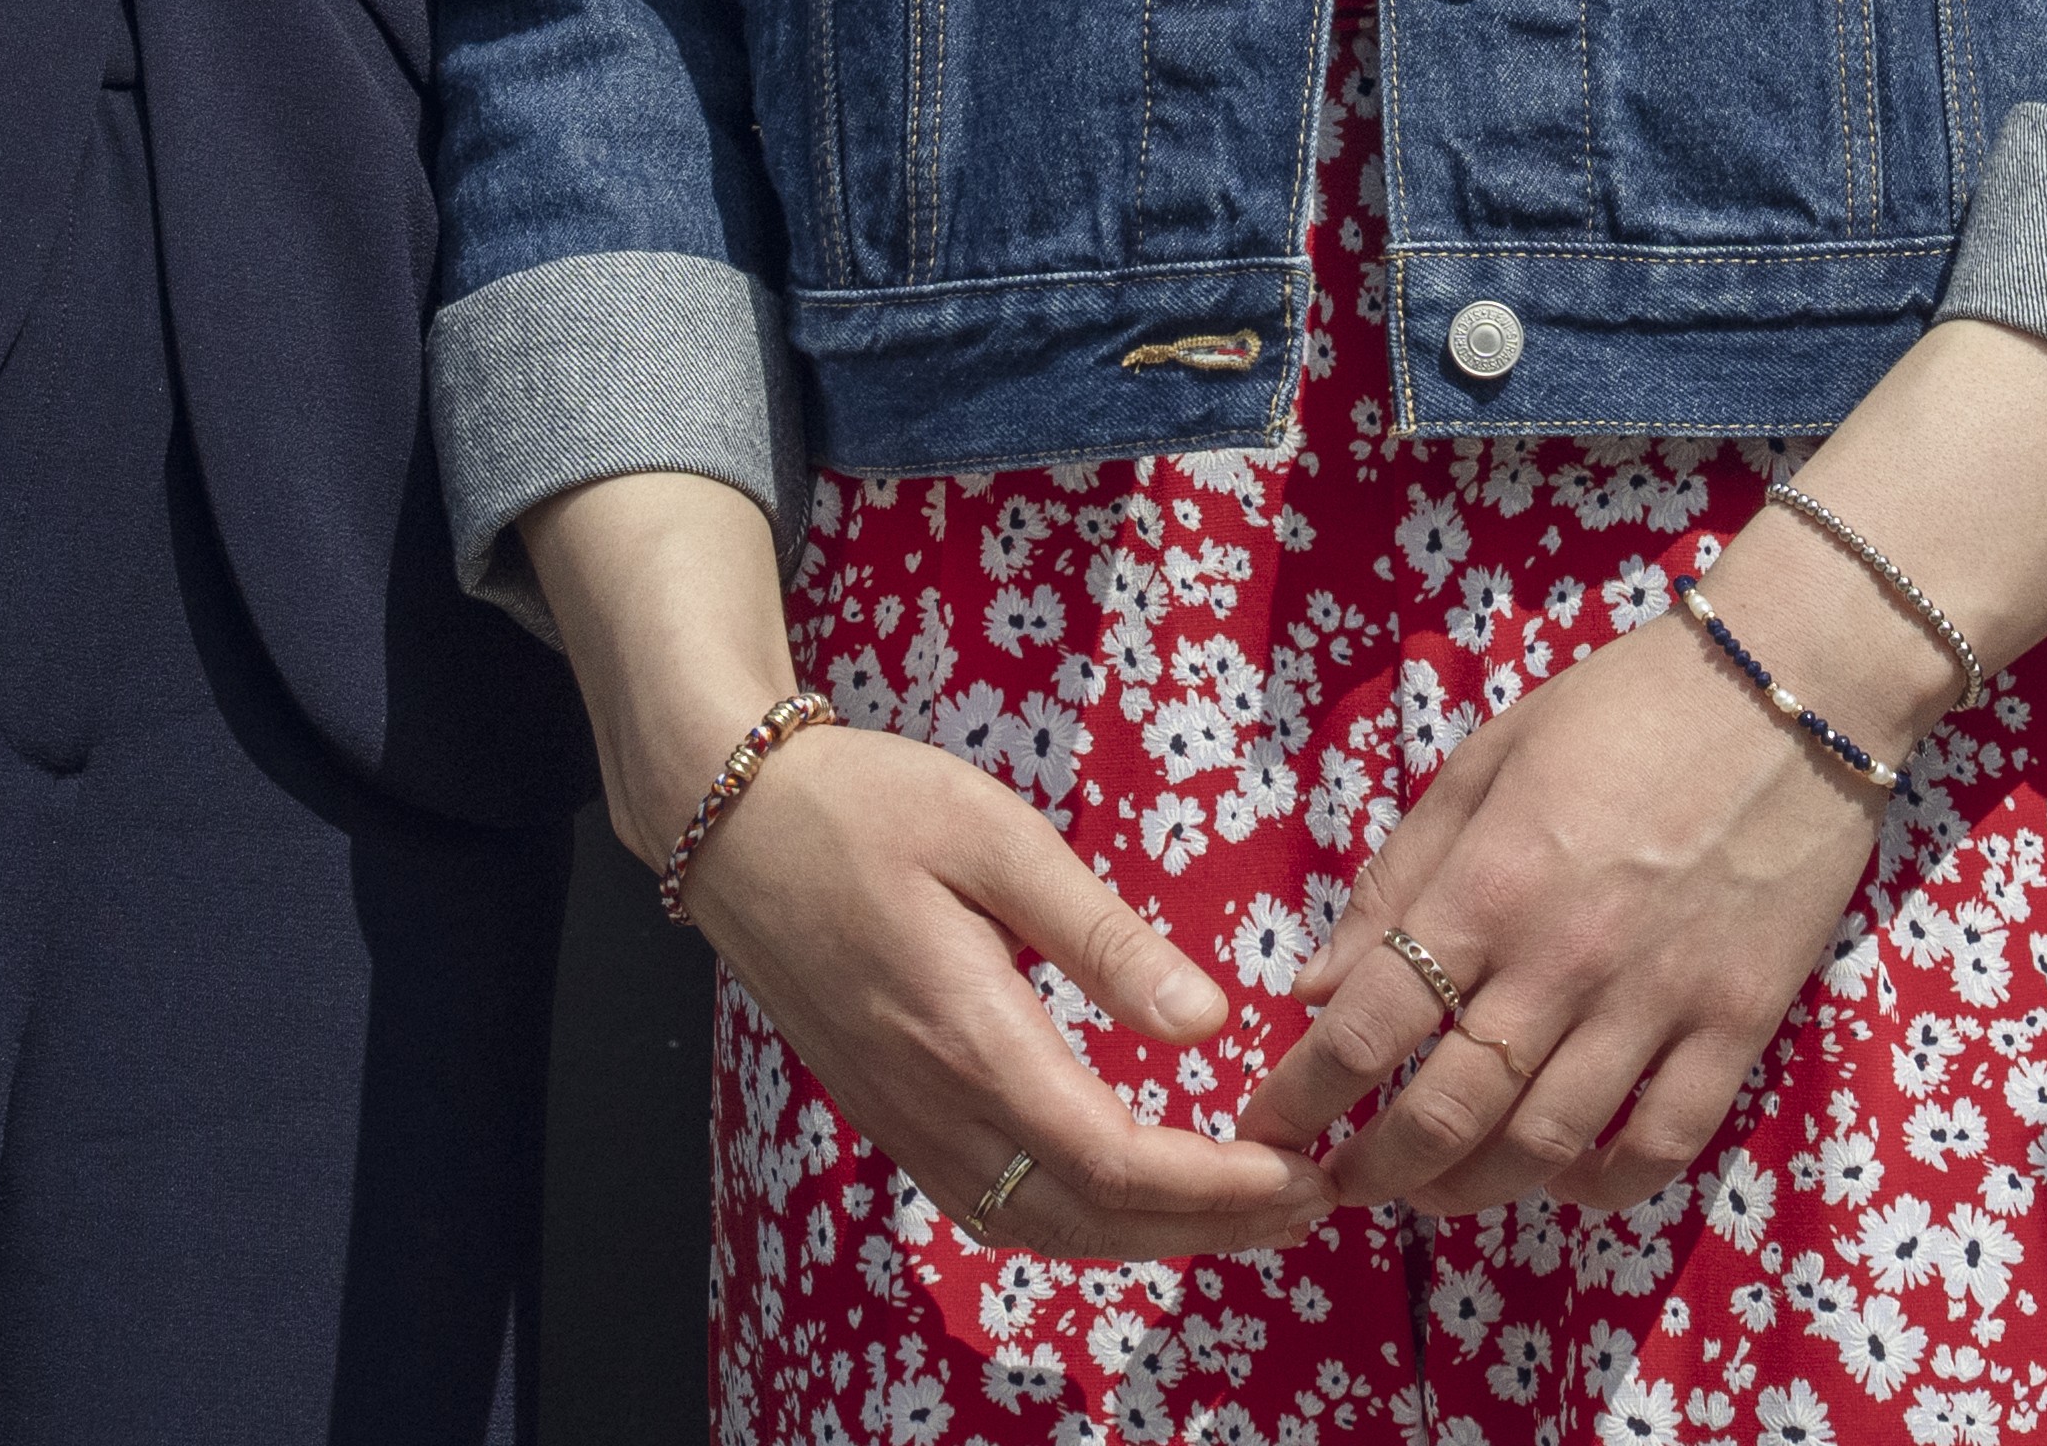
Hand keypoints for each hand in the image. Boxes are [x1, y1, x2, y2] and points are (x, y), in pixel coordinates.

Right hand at [683, 724, 1333, 1269]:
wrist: (737, 827)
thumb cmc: (870, 809)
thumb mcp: (998, 838)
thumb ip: (1103, 937)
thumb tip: (1207, 1020)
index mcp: (972, 1039)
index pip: (1115, 1159)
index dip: (1217, 1187)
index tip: (1302, 1172)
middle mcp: (936, 1107)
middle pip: (1090, 1219)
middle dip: (1209, 1227)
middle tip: (1309, 1201)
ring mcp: (906, 1125)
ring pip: (1041, 1229)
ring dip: (1149, 1236)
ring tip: (1244, 1211)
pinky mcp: (892, 1119)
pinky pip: (996, 1208)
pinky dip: (1081, 1223)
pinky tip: (1132, 1195)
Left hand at [1241, 607, 1886, 1219]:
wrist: (1790, 685)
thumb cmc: (1621, 708)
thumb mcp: (1485, 761)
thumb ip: (1398, 877)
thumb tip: (1314, 991)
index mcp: (1489, 884)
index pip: (1366, 1026)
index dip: (1301, 1096)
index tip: (1268, 1129)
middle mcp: (1563, 958)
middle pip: (1446, 1113)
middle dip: (1376, 1167)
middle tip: (1347, 1180)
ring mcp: (1656, 999)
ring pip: (1544, 1146)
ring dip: (1474, 1189)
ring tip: (1440, 1187)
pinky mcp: (1738, 1023)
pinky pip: (1661, 1145)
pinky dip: (1603, 1186)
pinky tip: (1567, 1178)